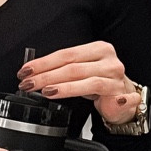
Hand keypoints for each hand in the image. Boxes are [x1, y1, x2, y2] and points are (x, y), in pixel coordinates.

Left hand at [18, 42, 141, 124]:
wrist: (124, 101)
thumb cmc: (101, 85)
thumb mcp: (81, 74)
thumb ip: (62, 70)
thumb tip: (34, 72)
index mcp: (97, 49)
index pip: (66, 54)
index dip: (44, 62)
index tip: (26, 70)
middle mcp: (107, 58)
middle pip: (72, 65)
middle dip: (46, 75)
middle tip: (28, 83)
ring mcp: (113, 74)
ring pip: (82, 77)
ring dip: (60, 85)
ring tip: (44, 91)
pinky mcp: (117, 90)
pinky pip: (96, 89)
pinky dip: (80, 91)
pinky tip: (65, 95)